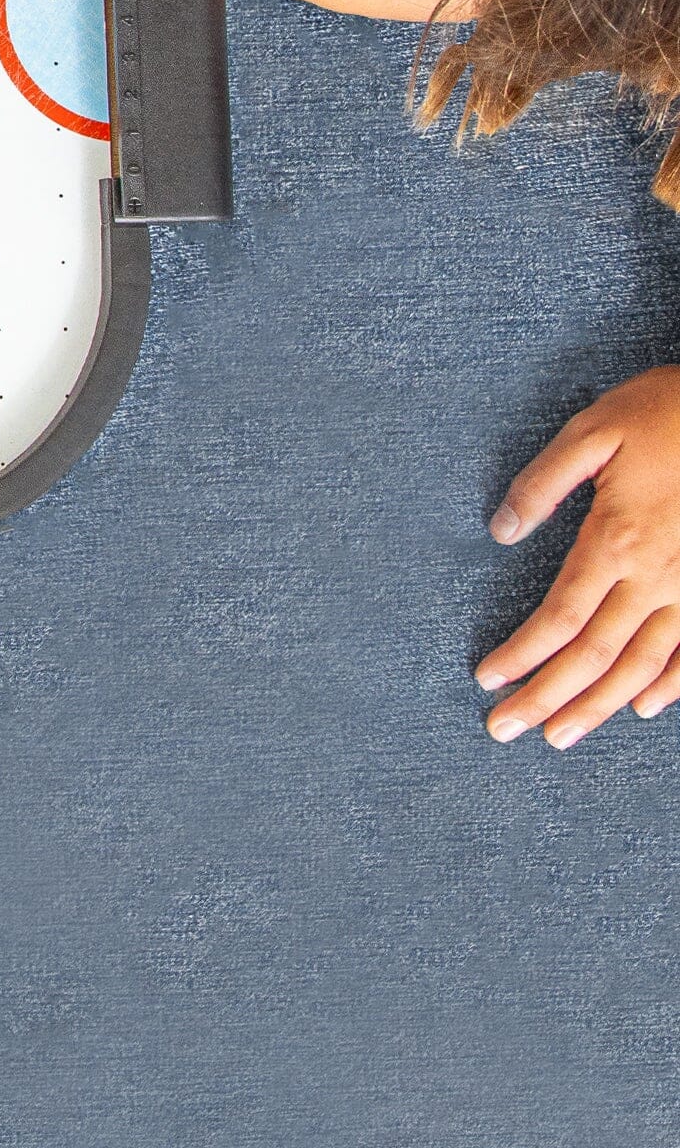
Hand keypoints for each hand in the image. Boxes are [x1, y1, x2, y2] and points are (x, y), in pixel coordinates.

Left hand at [476, 368, 679, 746]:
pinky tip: (641, 707)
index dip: (521, 654)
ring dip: (598, 705)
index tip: (486, 679)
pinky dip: (669, 686)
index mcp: (618, 540)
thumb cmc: (668, 412)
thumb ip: (543, 483)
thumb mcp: (593, 430)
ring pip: (642, 666)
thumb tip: (501, 531)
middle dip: (546, 696)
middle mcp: (659, 577)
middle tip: (504, 730)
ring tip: (559, 736)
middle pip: (594, 655)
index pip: (559, 617)